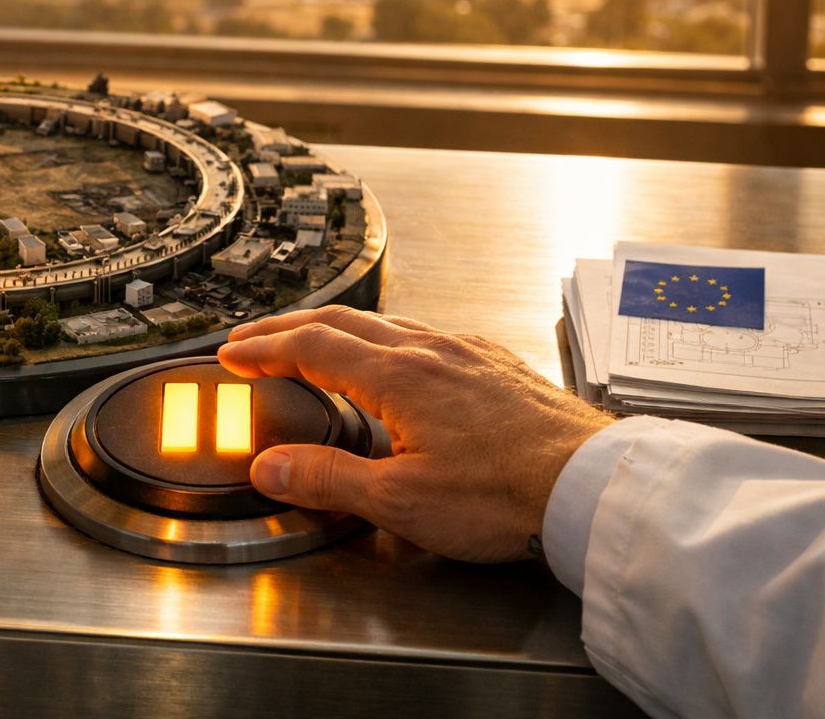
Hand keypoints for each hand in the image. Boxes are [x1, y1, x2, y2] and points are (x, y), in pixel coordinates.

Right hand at [218, 305, 613, 562]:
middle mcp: (431, 350)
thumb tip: (270, 465)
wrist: (592, 484)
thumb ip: (329, 479)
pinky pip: (425, 334)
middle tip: (253, 337)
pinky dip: (385, 337)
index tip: (232, 353)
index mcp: (398, 376)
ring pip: (386, 323)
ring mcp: (467, 352)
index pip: (311, 348)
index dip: (264, 349)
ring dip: (336, 328)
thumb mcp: (402, 501)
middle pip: (342, 321)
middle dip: (288, 327)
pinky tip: (395, 358)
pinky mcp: (495, 364)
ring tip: (312, 342)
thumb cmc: (508, 495)